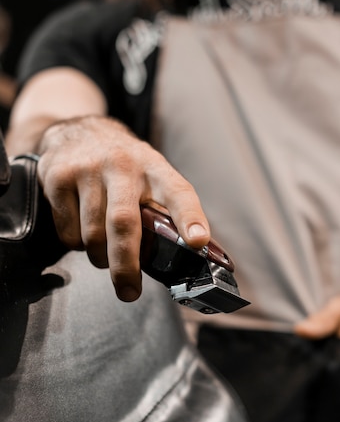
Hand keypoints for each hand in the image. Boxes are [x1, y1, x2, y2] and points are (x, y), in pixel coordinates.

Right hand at [37, 115, 210, 301]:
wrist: (77, 130)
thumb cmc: (122, 165)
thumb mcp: (148, 174)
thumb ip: (160, 209)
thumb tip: (180, 257)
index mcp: (154, 167)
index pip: (178, 192)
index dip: (190, 217)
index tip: (198, 242)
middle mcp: (123, 164)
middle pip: (124, 223)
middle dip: (126, 264)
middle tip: (129, 291)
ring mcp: (89, 169)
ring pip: (93, 234)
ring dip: (99, 256)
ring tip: (104, 252)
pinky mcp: (59, 177)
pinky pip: (68, 232)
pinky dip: (76, 244)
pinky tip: (81, 229)